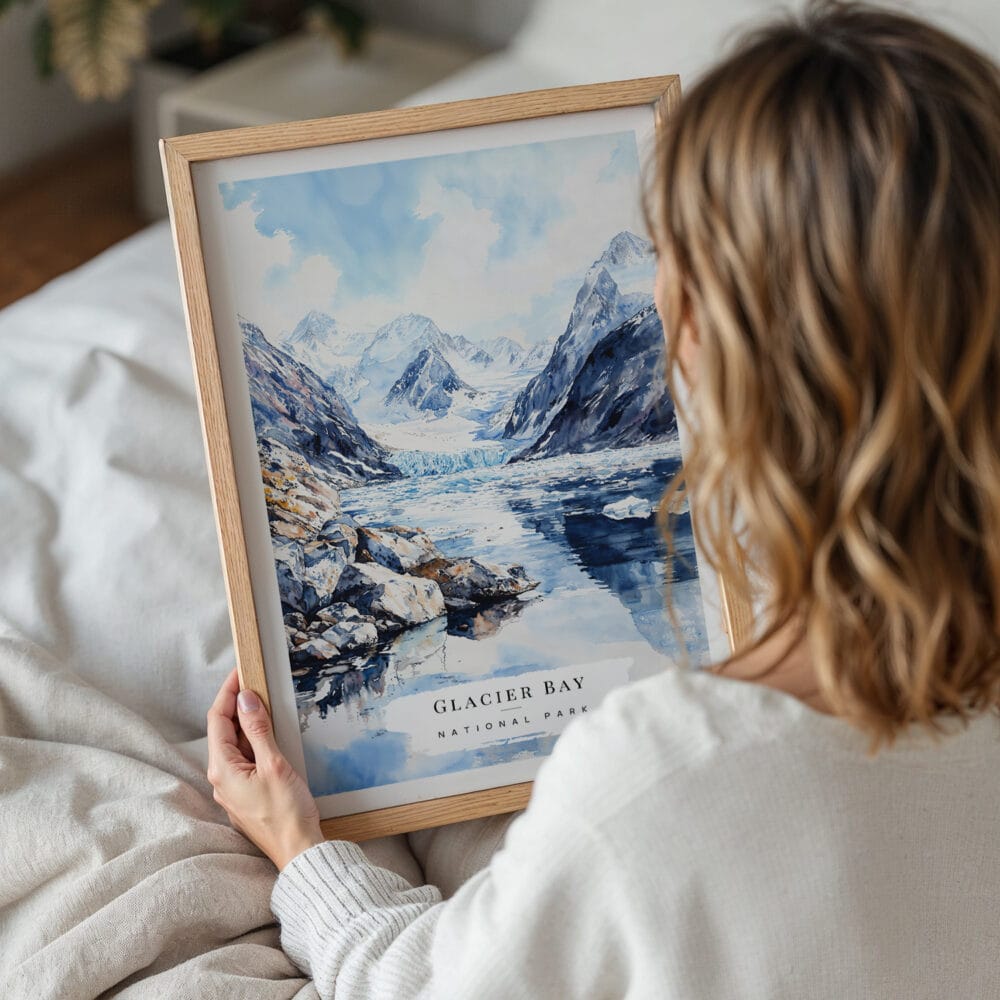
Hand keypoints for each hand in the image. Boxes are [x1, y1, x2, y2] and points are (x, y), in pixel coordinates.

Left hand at [207, 667, 324, 869]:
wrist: (298, 852)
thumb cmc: (287, 813)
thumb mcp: (274, 764)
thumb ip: (258, 730)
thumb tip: (246, 699)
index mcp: (223, 769)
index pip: (218, 719)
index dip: (228, 693)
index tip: (241, 672)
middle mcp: (221, 779)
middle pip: (223, 731)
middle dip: (237, 704)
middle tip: (255, 682)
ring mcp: (233, 788)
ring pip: (235, 746)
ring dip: (246, 723)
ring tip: (264, 702)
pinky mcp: (246, 795)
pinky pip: (244, 760)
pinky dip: (254, 741)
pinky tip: (269, 734)